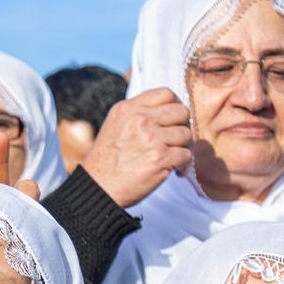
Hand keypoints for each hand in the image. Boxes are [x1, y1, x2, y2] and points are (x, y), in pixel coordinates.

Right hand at [81, 87, 191, 207]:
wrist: (98, 189)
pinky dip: (184, 165)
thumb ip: (137, 115)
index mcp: (128, 109)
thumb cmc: (105, 162)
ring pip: (186, 134)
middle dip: (183, 126)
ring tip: (175, 158)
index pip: (166, 94)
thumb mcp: (114, 126)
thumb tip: (167, 112)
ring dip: (184, 148)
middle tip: (178, 140)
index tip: (175, 120)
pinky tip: (176, 170)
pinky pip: (186, 155)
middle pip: (181, 112)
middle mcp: (140, 120)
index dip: (176, 105)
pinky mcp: (160, 159)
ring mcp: (151, 138)